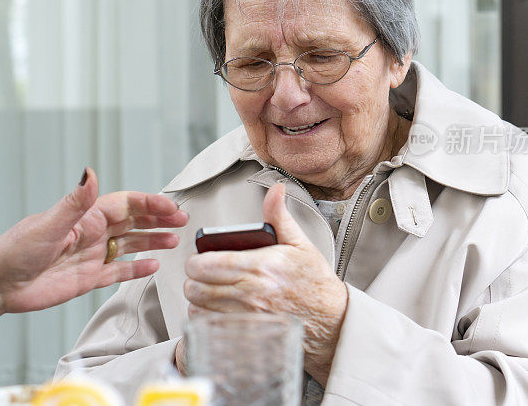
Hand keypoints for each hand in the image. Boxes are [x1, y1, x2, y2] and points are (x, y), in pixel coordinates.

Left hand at [0, 167, 186, 313]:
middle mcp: (92, 233)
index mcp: (85, 216)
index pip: (125, 204)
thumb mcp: (48, 224)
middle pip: (133, 221)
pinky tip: (152, 265)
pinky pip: (118, 271)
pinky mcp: (87, 279)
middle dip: (158, 219)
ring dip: (152, 240)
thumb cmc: (15, 249)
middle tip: (182, 220)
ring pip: (129, 244)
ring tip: (173, 240)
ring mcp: (91, 255)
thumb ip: (75, 202)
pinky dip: (136, 268)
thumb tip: (90, 173)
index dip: (150, 203)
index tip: (170, 206)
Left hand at [182, 183, 347, 384]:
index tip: (200, 260)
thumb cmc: (315, 283)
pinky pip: (210, 329)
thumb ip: (279, 216)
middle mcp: (252, 293)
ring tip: (208, 292)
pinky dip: (207, 319)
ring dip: (198, 301)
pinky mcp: (247, 337)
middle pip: (196, 288)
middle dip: (194, 280)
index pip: (206, 264)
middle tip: (202, 276)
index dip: (195, 261)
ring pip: (198, 309)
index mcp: (261, 266)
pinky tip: (216, 311)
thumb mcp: (300, 244)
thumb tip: (275, 190)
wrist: (333, 320)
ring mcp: (248, 318)